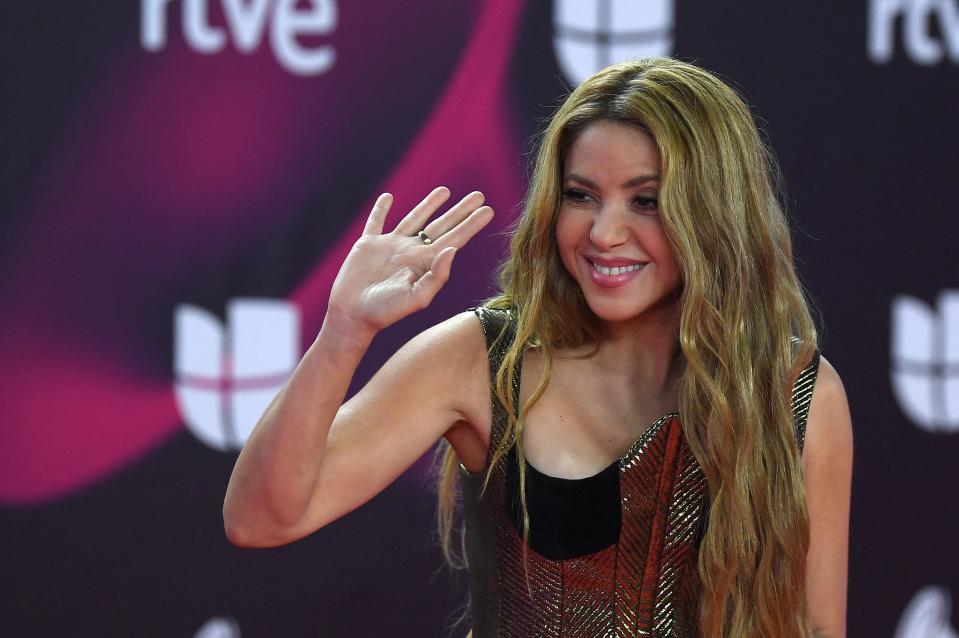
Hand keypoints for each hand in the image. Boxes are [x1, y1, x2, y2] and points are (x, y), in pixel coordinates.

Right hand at [327, 187, 493, 337]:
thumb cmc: (385, 312)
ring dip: (429, 204)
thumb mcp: (416, 297)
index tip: (488, 210)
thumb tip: (453, 250)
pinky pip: (376, 221)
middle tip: (479, 195)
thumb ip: (437, 276)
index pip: (454, 239)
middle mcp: (411, 252)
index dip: (471, 225)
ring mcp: (390, 246)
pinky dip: (381, 209)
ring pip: (414, 219)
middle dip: (460, 211)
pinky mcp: (368, 244)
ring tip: (445, 190)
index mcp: (425, 263)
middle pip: (441, 226)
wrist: (353, 316)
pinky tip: (388, 197)